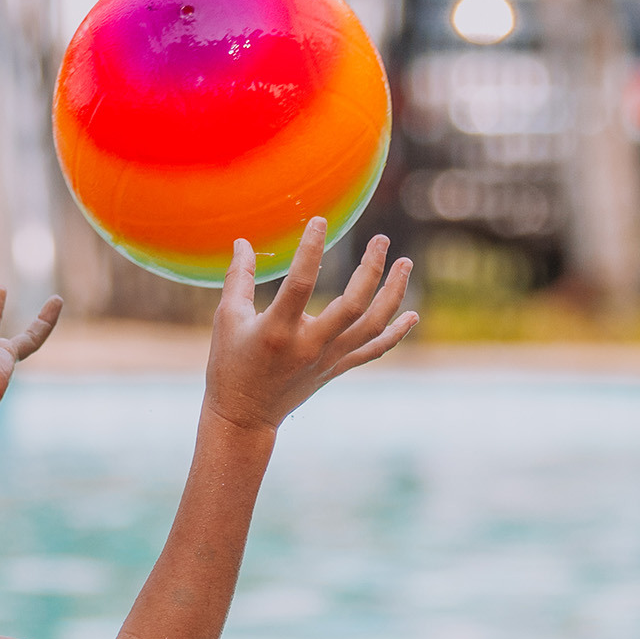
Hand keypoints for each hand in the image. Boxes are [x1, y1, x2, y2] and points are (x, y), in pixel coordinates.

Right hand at [202, 221, 415, 433]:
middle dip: (371, 269)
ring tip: (405, 263)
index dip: (311, 250)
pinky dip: (395, 334)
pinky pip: (373, 350)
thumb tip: (243, 241)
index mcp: (278, 330)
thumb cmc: (230, 364)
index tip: (321, 222)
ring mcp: (328, 359)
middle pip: (352, 305)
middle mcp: (309, 345)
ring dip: (393, 294)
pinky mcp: (336, 368)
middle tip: (381, 239)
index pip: (300, 283)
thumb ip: (238, 278)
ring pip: (371, 326)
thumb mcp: (227, 319)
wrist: (245, 416)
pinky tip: (412, 315)